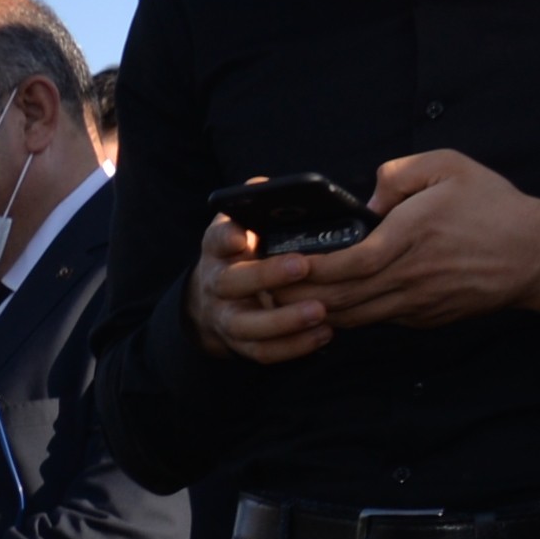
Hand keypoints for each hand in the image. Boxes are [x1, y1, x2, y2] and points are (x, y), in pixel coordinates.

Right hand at [186, 212, 333, 368]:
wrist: (219, 299)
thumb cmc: (249, 251)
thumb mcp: (247, 223)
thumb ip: (260, 204)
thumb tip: (274, 186)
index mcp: (218, 248)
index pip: (215, 239)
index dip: (226, 238)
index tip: (241, 236)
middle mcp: (216, 284)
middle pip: (231, 283)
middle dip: (265, 276)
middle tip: (302, 267)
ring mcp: (226, 317)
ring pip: (247, 325)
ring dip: (283, 321)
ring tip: (320, 311)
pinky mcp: (241, 344)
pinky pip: (263, 352)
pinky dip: (293, 347)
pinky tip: (324, 334)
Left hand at [300, 153, 539, 333]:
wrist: (538, 254)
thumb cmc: (494, 206)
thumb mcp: (449, 166)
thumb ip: (399, 173)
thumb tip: (366, 196)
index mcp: (411, 237)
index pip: (348, 262)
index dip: (310, 268)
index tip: (281, 263)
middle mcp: (409, 276)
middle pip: (341, 297)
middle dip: (299, 296)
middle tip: (267, 287)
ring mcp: (417, 303)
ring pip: (355, 316)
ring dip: (318, 310)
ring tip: (286, 300)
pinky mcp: (425, 317)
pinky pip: (376, 319)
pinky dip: (348, 316)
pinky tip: (328, 305)